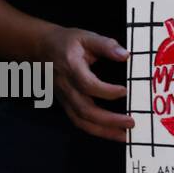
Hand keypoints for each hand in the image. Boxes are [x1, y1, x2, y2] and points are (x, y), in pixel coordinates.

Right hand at [40, 26, 133, 142]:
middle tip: (131, 122)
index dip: (107, 91)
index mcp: (71, 67)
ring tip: (125, 136)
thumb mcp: (85, 36)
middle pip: (85, 110)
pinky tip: (112, 133)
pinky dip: (96, 131)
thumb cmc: (67, 42)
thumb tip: (125, 55)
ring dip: (104, 131)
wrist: (42, 49)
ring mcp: (65, 98)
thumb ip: (105, 45)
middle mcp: (66, 87)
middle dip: (109, 119)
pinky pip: (79, 122)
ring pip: (81, 121)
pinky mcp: (66, 104)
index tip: (125, 90)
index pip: (88, 85)